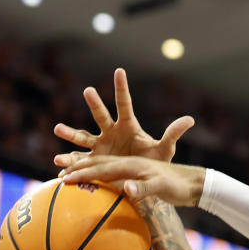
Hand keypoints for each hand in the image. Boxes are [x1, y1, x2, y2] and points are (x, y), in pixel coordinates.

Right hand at [53, 67, 193, 168]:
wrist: (143, 178)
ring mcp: (101, 146)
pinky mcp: (94, 160)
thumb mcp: (165, 149)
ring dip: (70, 133)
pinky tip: (58, 164)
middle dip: (95, 103)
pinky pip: (79, 159)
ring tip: (58, 129)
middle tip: (89, 90)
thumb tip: (191, 119)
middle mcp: (111, 132)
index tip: (120, 71)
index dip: (122, 88)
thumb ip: (174, 134)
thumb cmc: (154, 162)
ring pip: (83, 137)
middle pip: (101, 115)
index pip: (125, 104)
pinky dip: (69, 162)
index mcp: (128, 126)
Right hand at [61, 155, 205, 206]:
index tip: (65, 177)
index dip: (83, 172)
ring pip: (97, 166)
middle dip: (75, 161)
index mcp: (130, 163)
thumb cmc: (175, 184)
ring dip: (79, 167)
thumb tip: (127, 188)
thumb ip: (145, 187)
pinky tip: (80, 187)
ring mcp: (125, 169)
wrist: (187, 185)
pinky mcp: (128, 178)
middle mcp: (124, 163)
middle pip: (95, 160)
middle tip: (55, 167)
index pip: (101, 167)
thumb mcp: (162, 185)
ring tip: (59, 170)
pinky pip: (106, 180)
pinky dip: (92, 181)